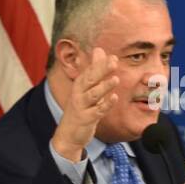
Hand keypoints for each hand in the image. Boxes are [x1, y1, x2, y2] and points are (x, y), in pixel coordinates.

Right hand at [53, 47, 117, 161]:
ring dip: (104, 87)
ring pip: (93, 94)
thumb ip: (95, 69)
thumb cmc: (81, 107)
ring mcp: (81, 106)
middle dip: (101, 70)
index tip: (113, 57)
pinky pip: (97, 111)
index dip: (101, 63)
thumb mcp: (87, 87)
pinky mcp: (86, 119)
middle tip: (113, 62)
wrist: (68, 133)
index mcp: (80, 84)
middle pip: (90, 79)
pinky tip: (114, 98)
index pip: (90, 71)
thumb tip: (99, 49)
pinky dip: (105, 105)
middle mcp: (79, 93)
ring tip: (115, 79)